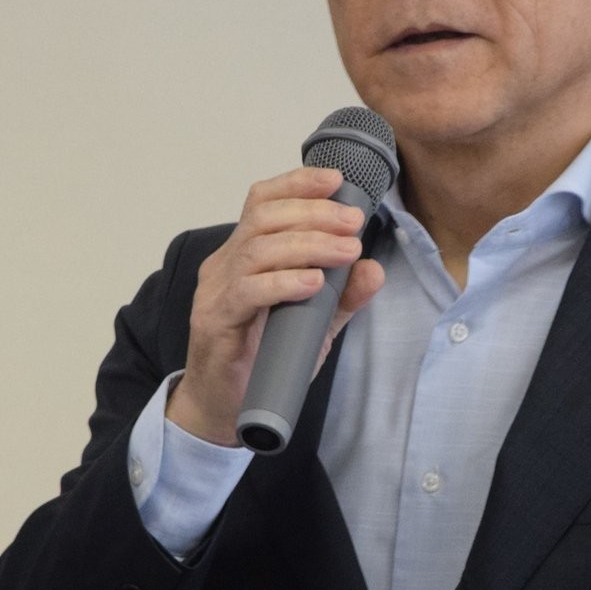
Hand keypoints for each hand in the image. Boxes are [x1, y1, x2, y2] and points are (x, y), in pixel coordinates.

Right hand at [166, 167, 384, 444]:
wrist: (226, 409)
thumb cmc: (264, 360)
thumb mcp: (314, 324)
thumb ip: (343, 297)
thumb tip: (375, 269)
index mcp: (243, 254)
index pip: (262, 202)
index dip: (297, 184)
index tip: (336, 180)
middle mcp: (225, 264)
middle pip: (263, 218)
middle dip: (314, 214)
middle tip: (353, 223)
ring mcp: (217, 291)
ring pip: (257, 249)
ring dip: (307, 245)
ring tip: (345, 251)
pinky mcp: (215, 321)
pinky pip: (247, 291)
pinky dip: (283, 282)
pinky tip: (313, 283)